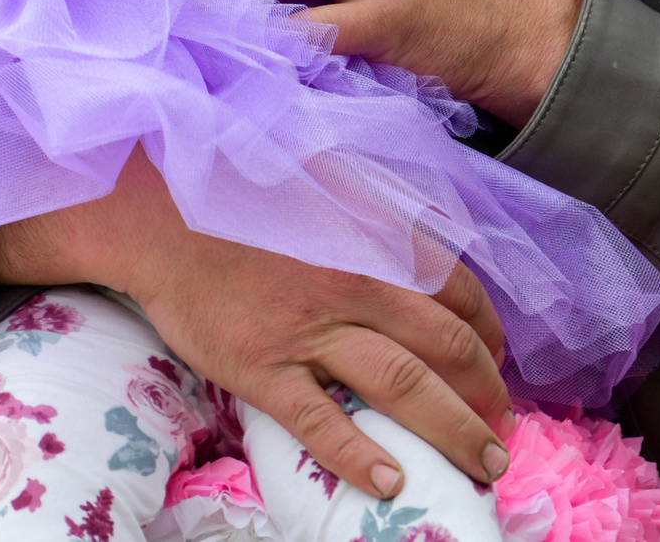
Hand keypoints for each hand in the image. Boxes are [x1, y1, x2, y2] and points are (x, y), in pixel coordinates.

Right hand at [0, 152, 514, 496]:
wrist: (156, 214)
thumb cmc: (238, 192)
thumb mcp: (325, 176)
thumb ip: (378, 209)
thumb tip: (427, 233)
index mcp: (373, 238)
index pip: (458, 293)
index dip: (489, 336)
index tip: (497, 364)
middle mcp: (354, 286)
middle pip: (446, 348)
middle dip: (487, 394)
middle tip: (502, 430)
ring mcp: (309, 331)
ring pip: (402, 387)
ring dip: (454, 430)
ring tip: (482, 463)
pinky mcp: (263, 369)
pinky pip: (321, 423)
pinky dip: (361, 457)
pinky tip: (392, 484)